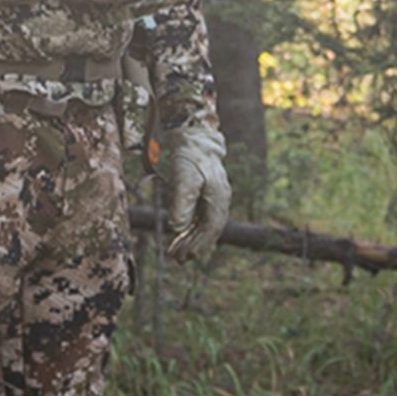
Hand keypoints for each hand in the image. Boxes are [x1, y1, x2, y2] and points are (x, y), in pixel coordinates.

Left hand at [163, 112, 231, 259]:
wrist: (192, 135)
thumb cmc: (189, 156)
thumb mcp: (183, 178)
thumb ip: (181, 203)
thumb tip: (177, 228)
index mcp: (219, 196)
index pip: (212, 227)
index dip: (201, 244)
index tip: (189, 256)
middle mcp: (219, 198)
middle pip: (209, 229)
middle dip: (195, 245)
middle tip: (179, 260)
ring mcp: (213, 197)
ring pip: (203, 225)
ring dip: (191, 239)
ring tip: (176, 253)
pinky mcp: (204, 194)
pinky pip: (199, 217)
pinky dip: (190, 229)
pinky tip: (180, 236)